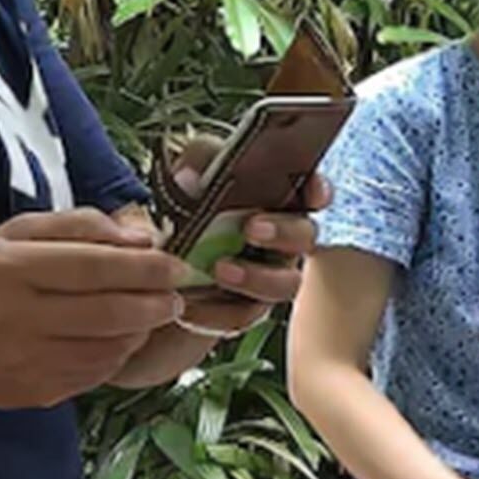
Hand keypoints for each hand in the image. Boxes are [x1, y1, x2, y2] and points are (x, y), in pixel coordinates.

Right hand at [0, 209, 187, 409]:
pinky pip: (97, 372)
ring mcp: (29, 360)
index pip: (92, 267)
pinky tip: (122, 337)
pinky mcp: (39, 391)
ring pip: (109, 347)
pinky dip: (119, 353)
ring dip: (143, 330)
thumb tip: (141, 235)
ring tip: (152, 313)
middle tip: (177, 294)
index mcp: (10, 269)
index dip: (144, 268)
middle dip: (155, 303)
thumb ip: (78, 226)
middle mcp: (18, 317)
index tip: (177, 265)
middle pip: (108, 312)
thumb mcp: (13, 235)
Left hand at [165, 136, 326, 332]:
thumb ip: (198, 161)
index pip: (313, 193)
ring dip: (256, 277)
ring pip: (286, 284)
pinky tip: (189, 304)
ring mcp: (270, 276)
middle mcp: (284, 240)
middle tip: (251, 229)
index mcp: (280, 200)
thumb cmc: (189, 203)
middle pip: (306, 237)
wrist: (159, 256)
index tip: (313, 193)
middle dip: (283, 232)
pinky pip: (242, 316)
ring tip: (218, 270)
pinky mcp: (245, 308)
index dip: (319, 191)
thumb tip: (190, 176)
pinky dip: (215, 312)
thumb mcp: (191, 172)